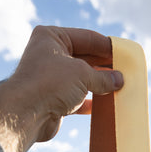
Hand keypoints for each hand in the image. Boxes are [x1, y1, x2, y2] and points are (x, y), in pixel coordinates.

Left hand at [11, 26, 123, 140]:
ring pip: (80, 80)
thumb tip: (119, 79)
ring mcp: (50, 79)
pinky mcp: (53, 100)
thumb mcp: (83, 75)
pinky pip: (76, 99)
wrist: (26, 114)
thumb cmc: (49, 84)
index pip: (87, 38)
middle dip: (104, 67)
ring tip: (117, 88)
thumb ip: (103, 77)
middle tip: (123, 72)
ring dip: (98, 85)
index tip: (124, 54)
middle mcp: (49, 55)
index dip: (106, 46)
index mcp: (52, 37)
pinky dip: (89, 102)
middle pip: (84, 59)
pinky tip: (103, 106)